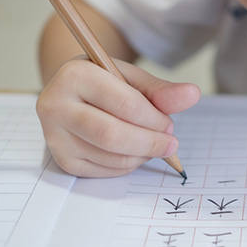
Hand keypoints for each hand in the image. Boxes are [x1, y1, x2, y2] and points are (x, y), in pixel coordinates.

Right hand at [36, 57, 199, 176]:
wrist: (72, 93)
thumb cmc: (105, 83)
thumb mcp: (131, 78)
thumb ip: (161, 90)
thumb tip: (192, 94)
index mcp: (75, 75)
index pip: (124, 104)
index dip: (154, 119)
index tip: (170, 125)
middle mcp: (55, 104)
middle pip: (112, 135)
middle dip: (149, 142)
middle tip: (170, 143)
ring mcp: (54, 134)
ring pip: (108, 156)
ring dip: (141, 155)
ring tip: (153, 145)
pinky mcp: (60, 158)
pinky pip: (101, 170)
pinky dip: (126, 166)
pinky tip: (135, 153)